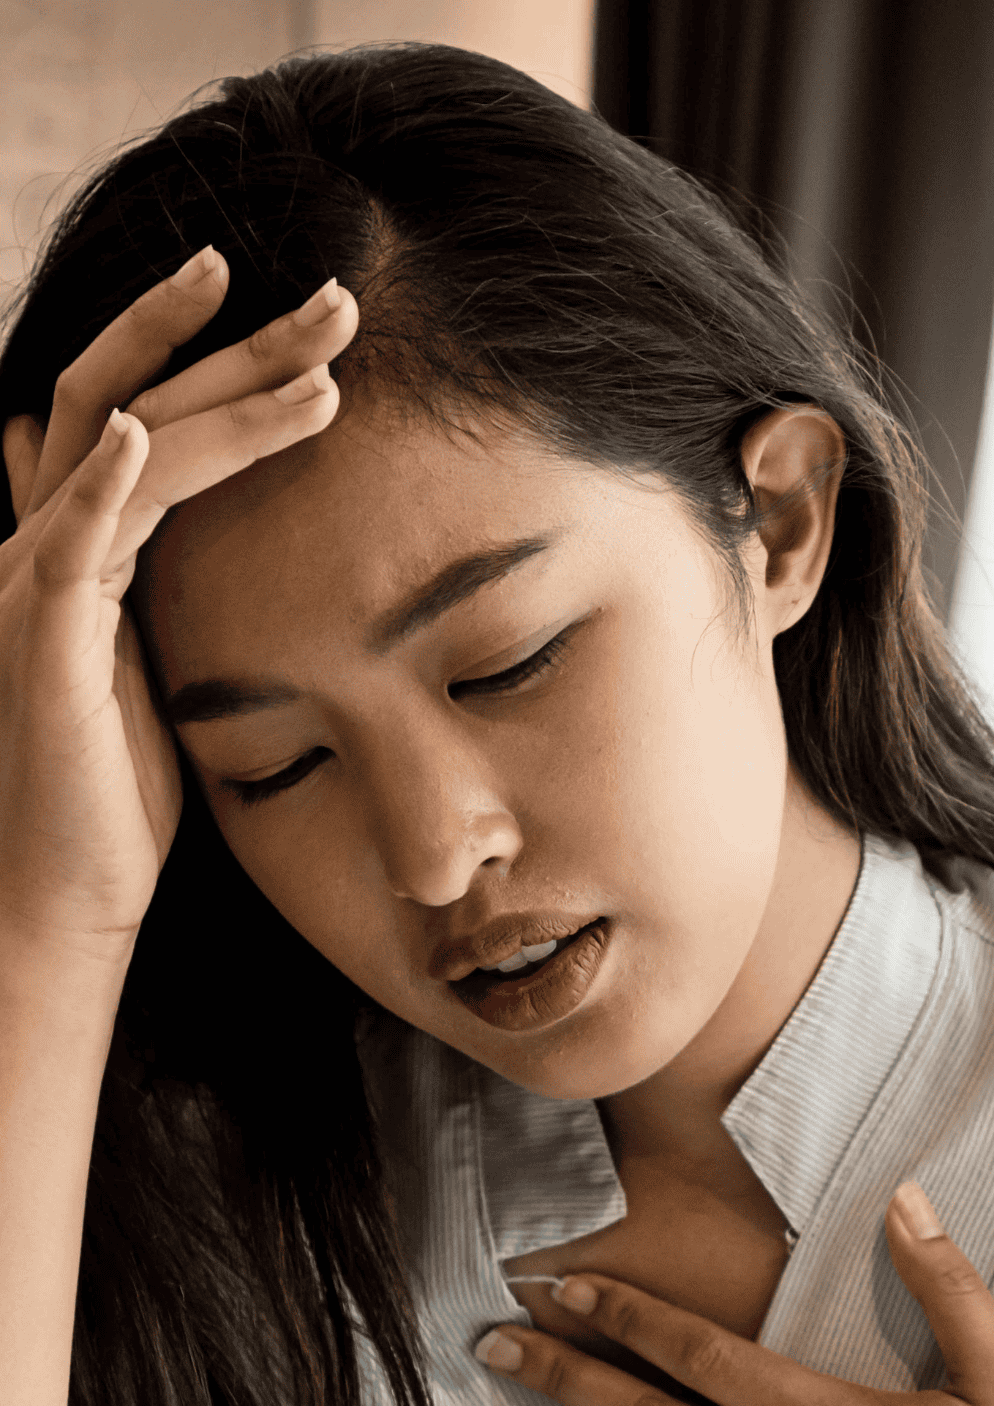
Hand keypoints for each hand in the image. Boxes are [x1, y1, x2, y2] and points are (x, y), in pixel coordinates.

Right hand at [0, 247, 356, 960]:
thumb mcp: (152, 670)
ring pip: (127, 453)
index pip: (139, 412)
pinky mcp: (36, 642)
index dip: (204, 349)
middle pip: (136, 399)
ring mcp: (31, 585)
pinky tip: (149, 436)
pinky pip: (66, 544)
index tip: (301, 320)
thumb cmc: (111, 798)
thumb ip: (162, 595)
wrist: (58, 894)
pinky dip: (100, 482)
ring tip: (328, 375)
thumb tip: (215, 551)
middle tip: (338, 300)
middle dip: (236, 342)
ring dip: (226, 404)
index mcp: (78, 548)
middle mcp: (44, 546)